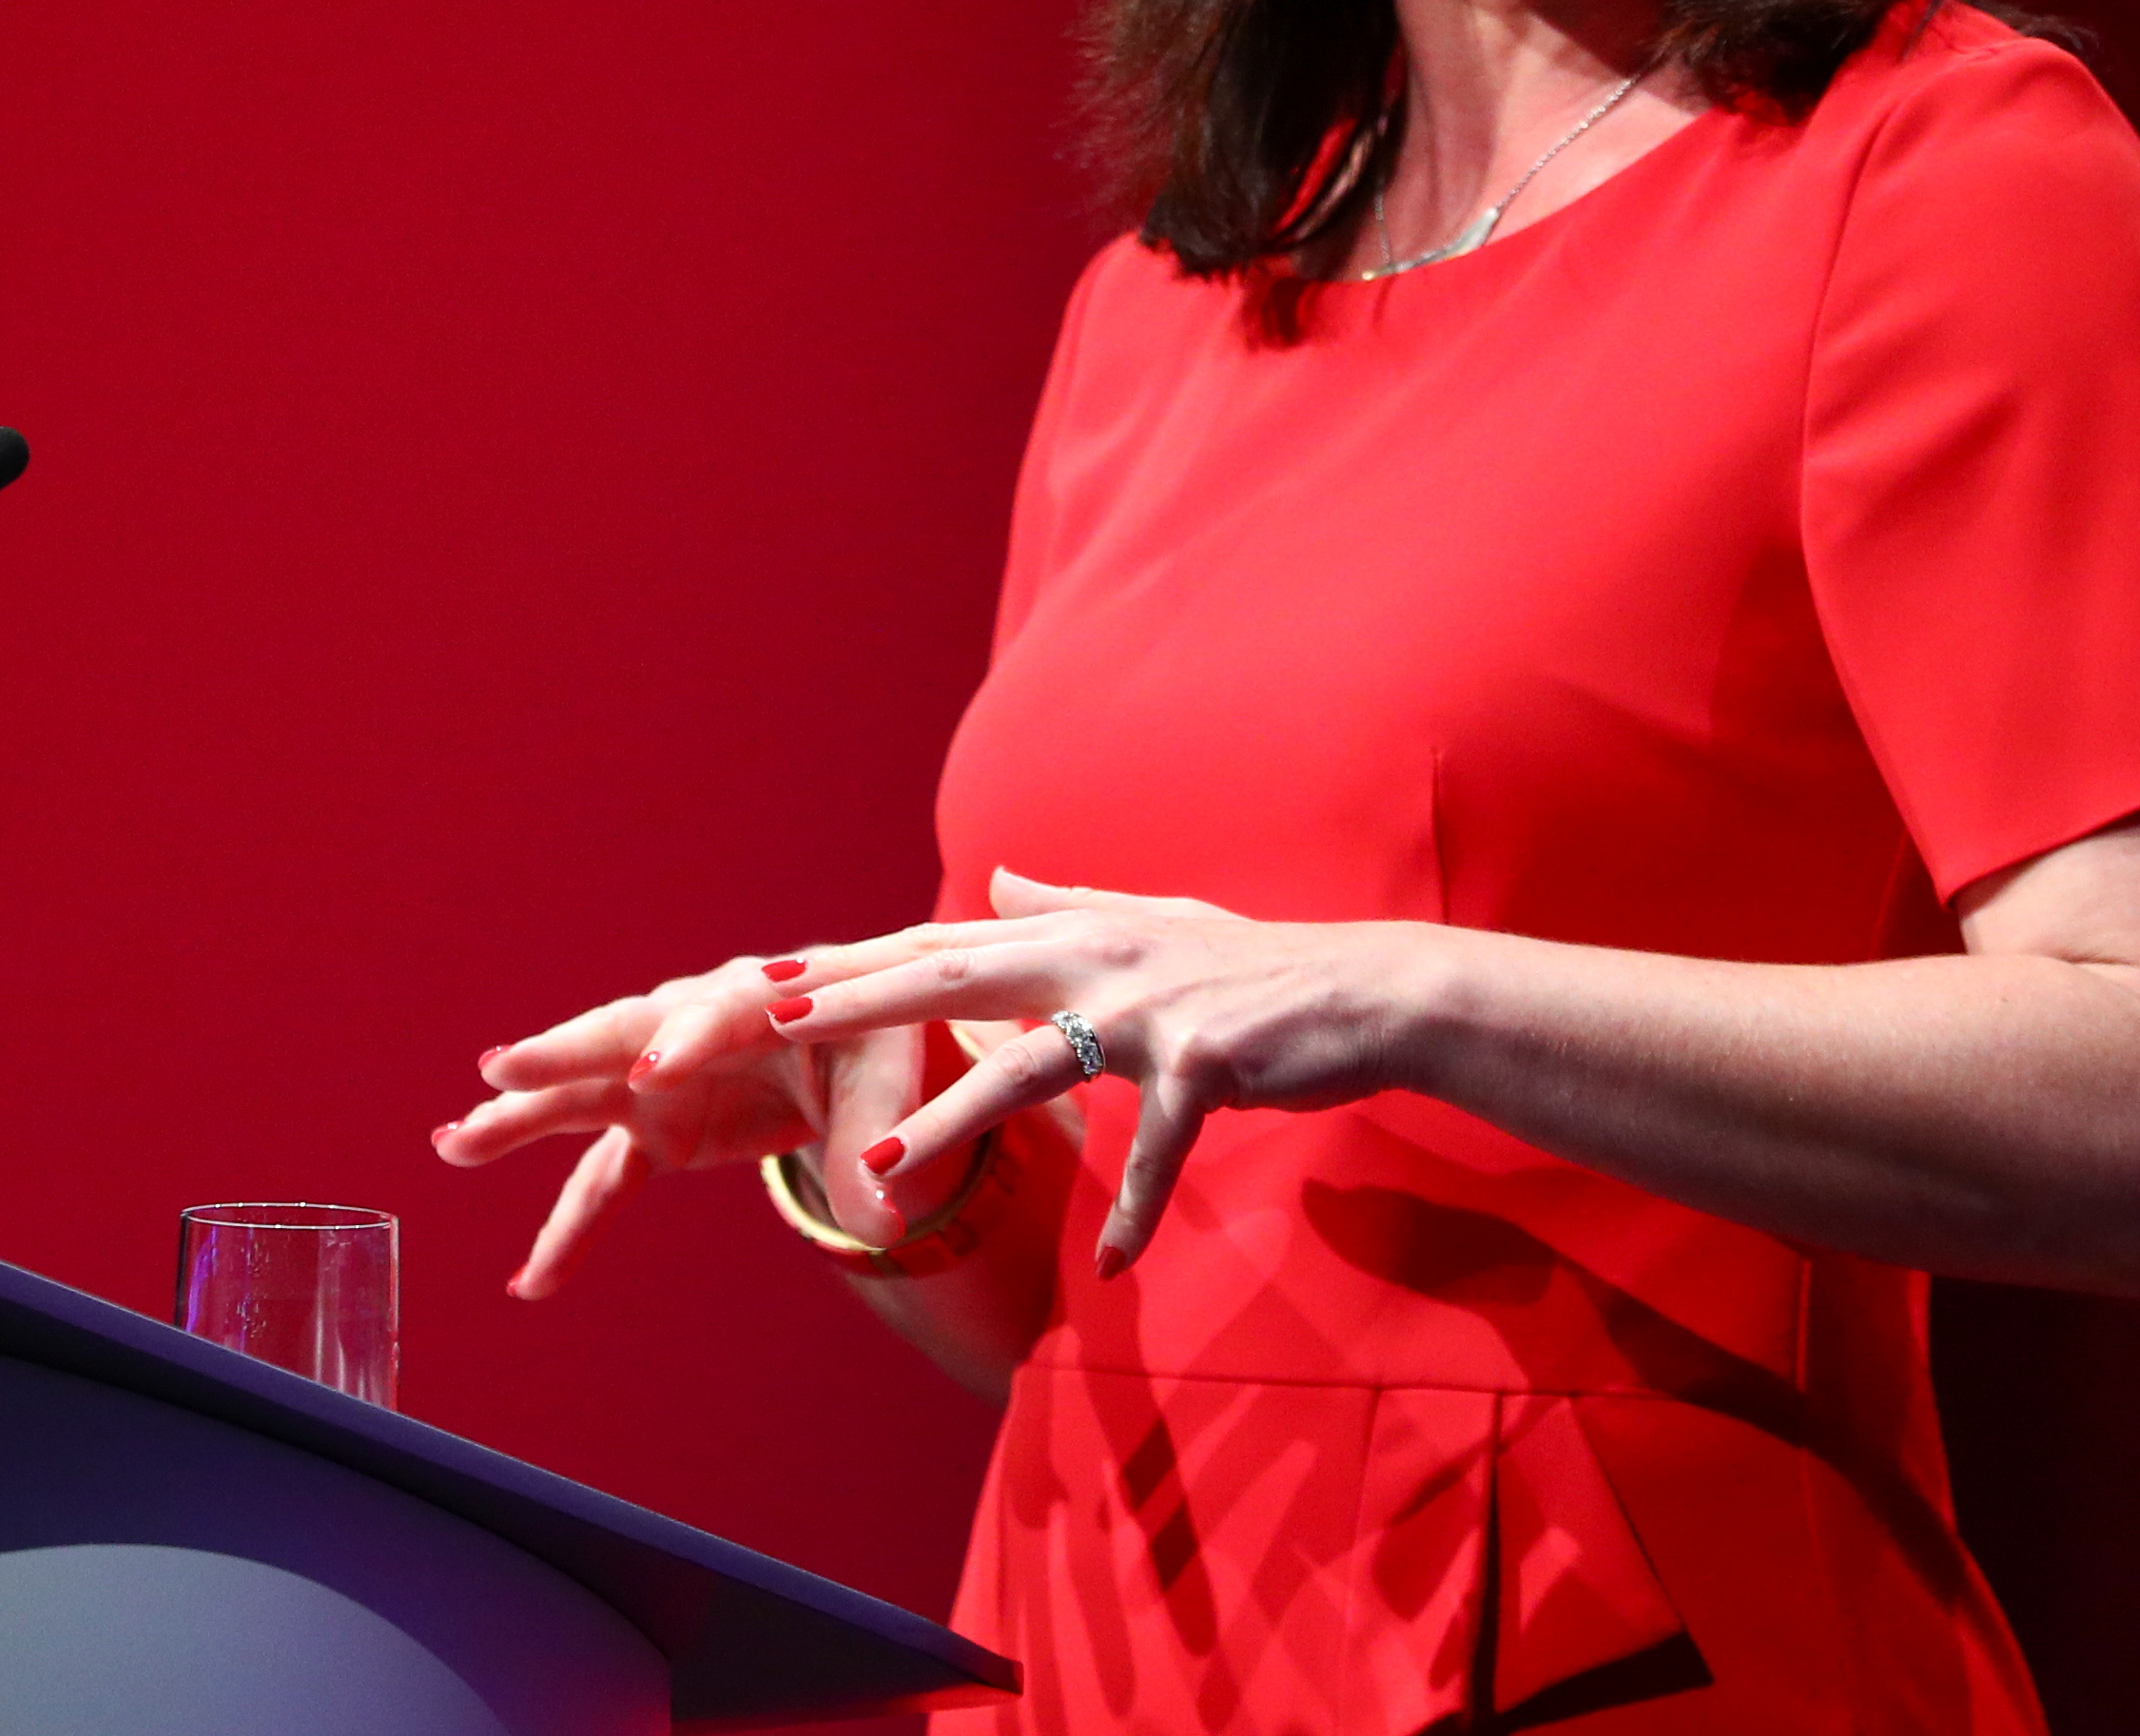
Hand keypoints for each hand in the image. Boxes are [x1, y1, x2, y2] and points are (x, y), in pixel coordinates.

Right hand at [435, 948, 942, 1297]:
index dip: (684, 1042)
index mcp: (762, 994)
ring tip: (455, 1144)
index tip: (651, 1073)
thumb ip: (877, 1140)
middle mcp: (693, 1025)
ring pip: (583, 1098)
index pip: (717, 1014)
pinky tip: (532, 1284)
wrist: (860, 1047)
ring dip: (521, 1120)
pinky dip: (572, 1230)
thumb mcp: (894, 1079)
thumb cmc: (881, 1043)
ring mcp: (662, 1076)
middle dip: (563, 1055)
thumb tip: (882, 1221)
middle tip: (502, 1069)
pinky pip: (604, 1181)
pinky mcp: (657, 1126)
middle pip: (618, 1037)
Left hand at [766, 867, 1432, 1277]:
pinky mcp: (1205, 1065)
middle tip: (772, 1022)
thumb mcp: (1153, 922)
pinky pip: (1157, 1148)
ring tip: (873, 1178)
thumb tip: (999, 876)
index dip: (855, 962)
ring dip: (943, 1126)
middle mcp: (1097, 959)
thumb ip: (1068, 902)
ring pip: (1024, 1068)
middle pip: (953, 979)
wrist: (1368, 989)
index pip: (941, 944)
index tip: (771, 978)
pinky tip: (1109, 1264)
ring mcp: (1148, 1012)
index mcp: (1076, 932)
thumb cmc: (1254, 968)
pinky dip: (1135, 1208)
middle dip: (857, 1001)